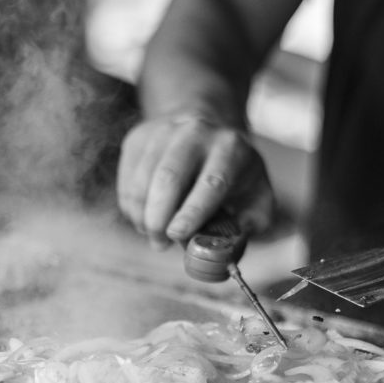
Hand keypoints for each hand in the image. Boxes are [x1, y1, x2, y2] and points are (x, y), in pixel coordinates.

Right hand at [116, 112, 274, 248]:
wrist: (207, 133)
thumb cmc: (234, 177)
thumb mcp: (256, 198)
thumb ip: (248, 227)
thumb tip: (222, 251)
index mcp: (231, 149)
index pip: (212, 182)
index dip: (193, 211)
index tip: (176, 235)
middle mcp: (197, 132)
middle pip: (170, 176)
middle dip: (159, 217)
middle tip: (160, 244)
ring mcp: (164, 131)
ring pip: (143, 178)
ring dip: (143, 215)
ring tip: (153, 234)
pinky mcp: (139, 137)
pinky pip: (127, 178)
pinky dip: (130, 205)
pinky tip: (144, 216)